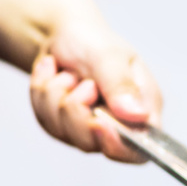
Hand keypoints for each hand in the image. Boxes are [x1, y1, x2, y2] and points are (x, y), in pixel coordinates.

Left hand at [30, 21, 161, 162]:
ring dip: (57, 95)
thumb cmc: (95, 42)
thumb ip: (122, 84)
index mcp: (143, 113)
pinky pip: (45, 120)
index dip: (118, 144)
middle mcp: (119, 128)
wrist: (66, 35)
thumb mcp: (110, 55)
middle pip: (93, 143)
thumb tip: (137, 115)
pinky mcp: (64, 128)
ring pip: (63, 131)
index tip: (98, 122)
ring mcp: (90, 131)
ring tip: (68, 74)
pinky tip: (54, 75)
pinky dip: (43, 92)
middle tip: (84, 82)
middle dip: (76, 108)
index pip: (138, 149)